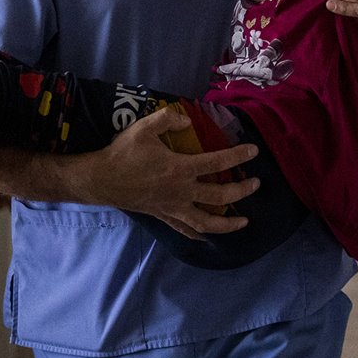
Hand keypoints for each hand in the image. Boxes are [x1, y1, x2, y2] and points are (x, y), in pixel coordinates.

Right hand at [77, 105, 260, 238]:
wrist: (101, 179)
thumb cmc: (123, 153)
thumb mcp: (144, 128)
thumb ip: (167, 120)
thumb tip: (187, 122)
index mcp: (180, 168)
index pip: (217, 163)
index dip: (238, 156)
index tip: (253, 152)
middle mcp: (181, 191)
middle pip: (220, 197)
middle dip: (242, 190)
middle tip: (256, 184)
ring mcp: (173, 207)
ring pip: (207, 222)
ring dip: (228, 223)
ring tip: (244, 221)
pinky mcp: (163, 215)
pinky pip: (185, 229)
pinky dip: (199, 235)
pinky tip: (209, 237)